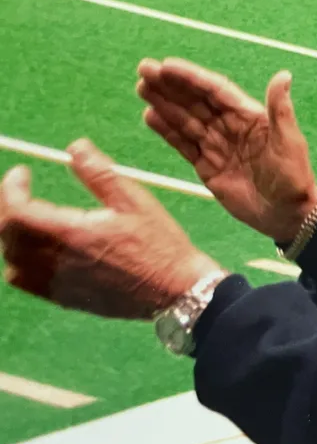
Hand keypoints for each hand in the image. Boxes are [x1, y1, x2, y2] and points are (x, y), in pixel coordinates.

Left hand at [0, 141, 220, 318]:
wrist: (174, 288)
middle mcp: (56, 261)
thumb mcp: (135, 200)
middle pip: (8, 235)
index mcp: (72, 233)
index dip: (10, 189)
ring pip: (12, 260)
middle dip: (8, 207)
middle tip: (22, 190)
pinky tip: (39, 247)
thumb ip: (100, 172)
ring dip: (12, 235)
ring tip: (31, 216)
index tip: (22, 172)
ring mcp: (57, 283)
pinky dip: (19, 260)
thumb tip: (75, 146)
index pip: (17, 212)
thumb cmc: (159, 242)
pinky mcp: (63, 298)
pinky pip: (24, 281)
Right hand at [137, 58, 316, 242]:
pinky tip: (150, 116)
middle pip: (196, 101)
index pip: (216, 91)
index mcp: (249, 116)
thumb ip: (279, 109)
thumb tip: (284, 74)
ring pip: (186, 120)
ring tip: (141, 87)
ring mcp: (216, 146)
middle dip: (171, 86)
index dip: (192, 78)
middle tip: (144, 69)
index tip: (167, 66)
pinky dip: (167, 130)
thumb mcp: (289, 141)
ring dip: (164, 103)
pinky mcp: (207, 166)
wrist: (287, 215)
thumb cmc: (293, 176)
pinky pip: (184, 144)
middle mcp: (230, 126)